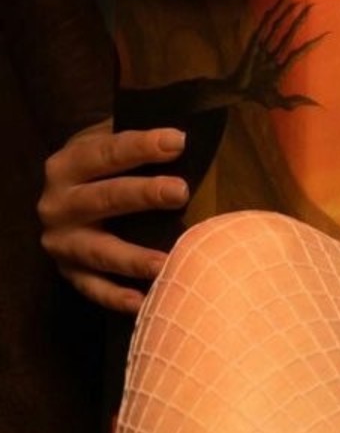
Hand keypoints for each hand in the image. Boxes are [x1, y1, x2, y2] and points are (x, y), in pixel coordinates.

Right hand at [38, 120, 189, 312]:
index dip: (142, 146)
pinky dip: (117, 297)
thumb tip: (189, 130)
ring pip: (100, 251)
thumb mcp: (106, 141)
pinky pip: (93, 289)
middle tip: (181, 191)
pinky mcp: (68, 273)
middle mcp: (58, 203)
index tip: (179, 141)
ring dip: (133, 258)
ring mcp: (61, 242)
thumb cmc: (102, 165)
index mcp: (68, 163)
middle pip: (105, 198)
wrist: (63, 196)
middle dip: (143, 195)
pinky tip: (143, 302)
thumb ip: (136, 136)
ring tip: (167, 262)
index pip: (107, 152)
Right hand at [226, 0, 323, 109]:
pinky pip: (262, 29)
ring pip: (278, 27)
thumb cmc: (257, 95)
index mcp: (283, 65)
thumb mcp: (278, 101)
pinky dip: (268, 18)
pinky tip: (274, 8)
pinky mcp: (254, 44)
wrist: (238, 93)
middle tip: (311, 6)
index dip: (313, 44)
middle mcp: (276, 53)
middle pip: (291, 33)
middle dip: (300, 20)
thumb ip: (294, 102)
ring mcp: (265, 47)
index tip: (327, 34)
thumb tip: (316, 105)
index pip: (301, 51)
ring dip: (285, 13)